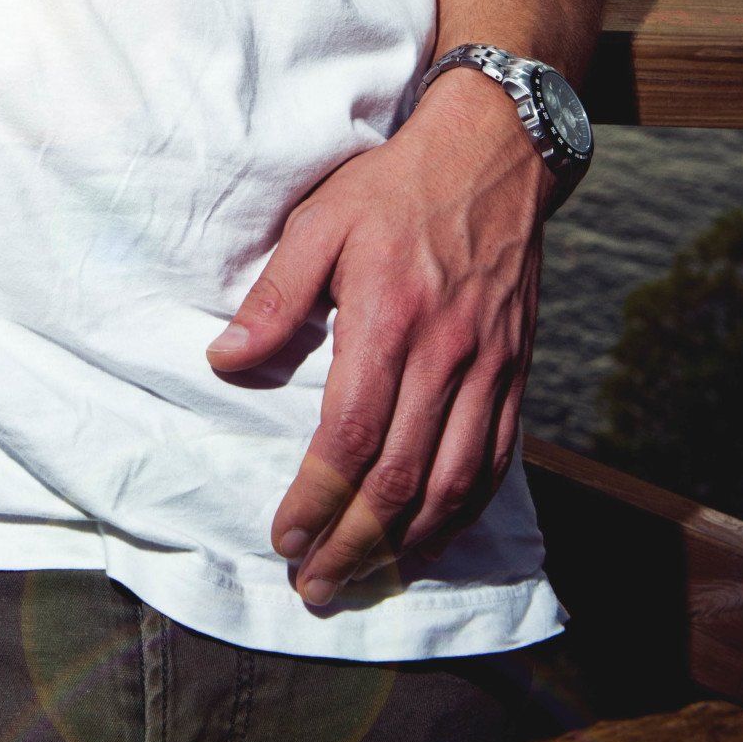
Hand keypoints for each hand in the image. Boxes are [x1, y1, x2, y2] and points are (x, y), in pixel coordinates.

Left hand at [205, 72, 549, 607]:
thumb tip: (225, 363)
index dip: (316, 501)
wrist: (495, 153)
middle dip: (354, 546)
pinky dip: (464, 511)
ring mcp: (490, 367)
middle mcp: (446, 354)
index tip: (284, 538)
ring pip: (453, 484)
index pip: (349, 439)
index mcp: (388, 319)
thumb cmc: (395, 185)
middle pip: (400, 480)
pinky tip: (432, 537)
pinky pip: (496, 460)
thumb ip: (276, 298)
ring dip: (408, 546)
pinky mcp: (518, 371)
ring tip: (365, 580)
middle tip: (315, 588)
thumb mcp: (320, 221)